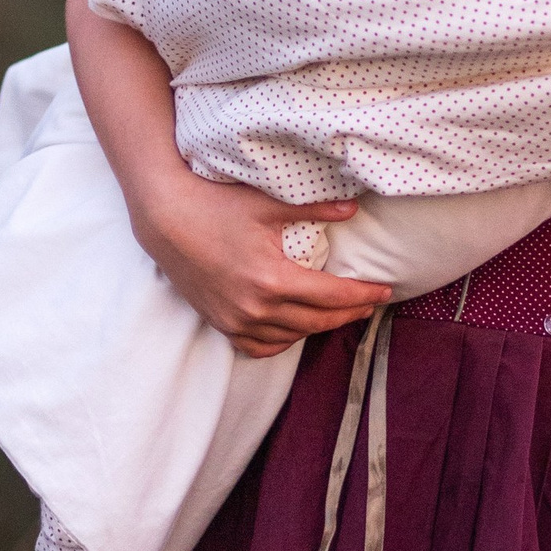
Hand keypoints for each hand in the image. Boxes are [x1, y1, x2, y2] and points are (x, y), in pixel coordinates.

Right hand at [135, 167, 390, 358]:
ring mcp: (237, 321)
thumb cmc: (215, 205)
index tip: (385, 291)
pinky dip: (283, 340)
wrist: (165, 220)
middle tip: (370, 304)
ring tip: (339, 313)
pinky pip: (260, 346)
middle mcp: (256, 308)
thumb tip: (354, 208)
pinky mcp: (221, 324)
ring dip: (319, 326)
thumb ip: (314, 208)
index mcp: (273, 279)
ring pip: (293, 336)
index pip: (332, 296)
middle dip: (349, 313)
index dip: (363, 294)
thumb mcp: (268, 204)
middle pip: (318, 320)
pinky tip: (296, 328)